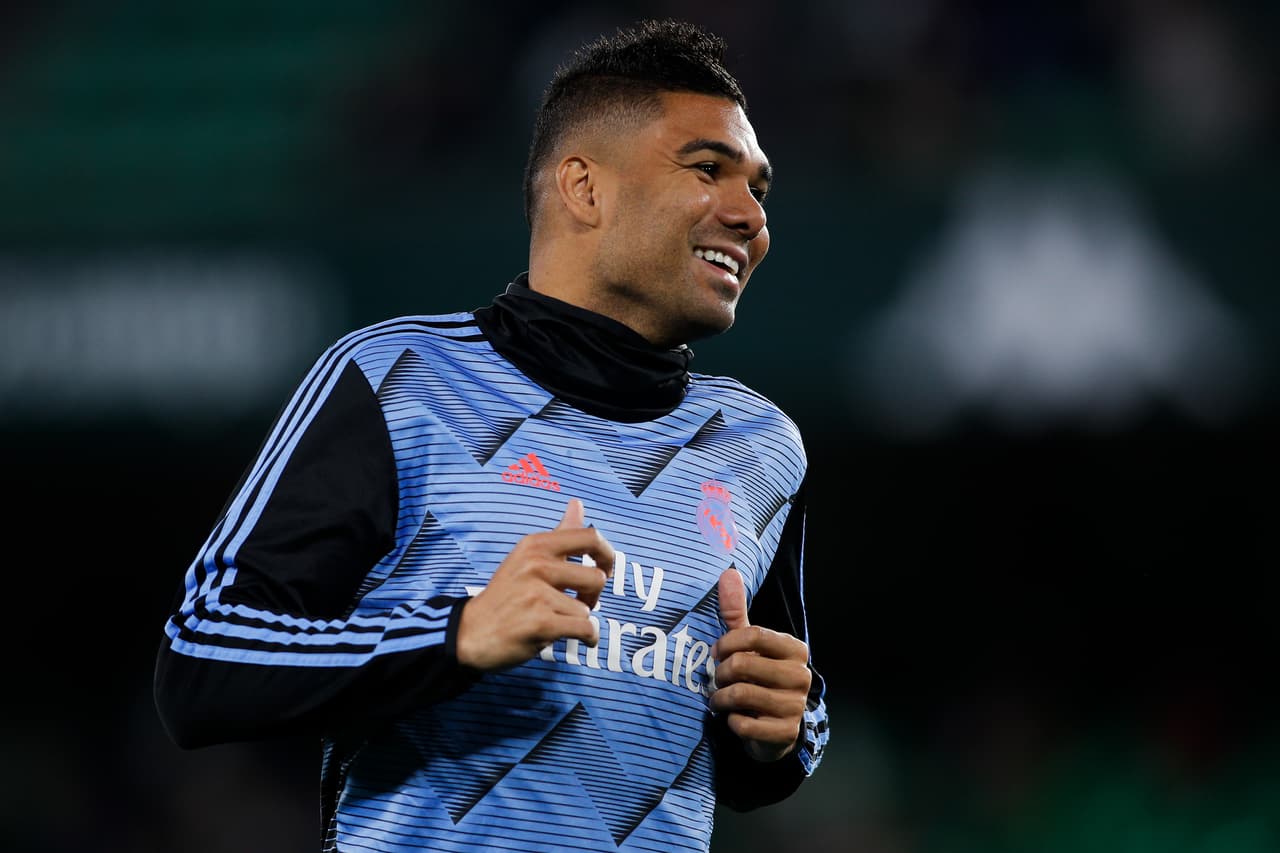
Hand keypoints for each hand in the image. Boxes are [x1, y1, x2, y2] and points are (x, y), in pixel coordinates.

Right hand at [456, 499, 613, 670]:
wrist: (471, 633)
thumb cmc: (505, 596)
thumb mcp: (526, 558)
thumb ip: (559, 533)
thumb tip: (577, 504)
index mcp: (535, 545)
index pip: (590, 537)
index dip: (607, 555)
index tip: (604, 569)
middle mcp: (535, 565)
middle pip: (596, 577)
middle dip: (594, 596)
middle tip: (579, 603)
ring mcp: (536, 594)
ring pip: (587, 609)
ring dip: (579, 620)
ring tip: (558, 621)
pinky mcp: (540, 623)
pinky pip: (585, 629)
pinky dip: (588, 638)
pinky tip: (579, 639)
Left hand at [710, 567, 810, 761]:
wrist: (776, 728)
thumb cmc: (759, 677)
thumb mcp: (749, 644)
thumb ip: (737, 611)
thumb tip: (728, 572)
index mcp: (795, 650)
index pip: (754, 634)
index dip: (727, 643)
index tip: (716, 652)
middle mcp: (801, 676)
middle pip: (741, 665)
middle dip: (720, 674)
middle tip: (717, 679)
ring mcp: (795, 706)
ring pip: (740, 694)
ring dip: (720, 698)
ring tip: (719, 699)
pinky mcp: (785, 733)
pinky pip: (743, 724)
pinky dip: (730, 721)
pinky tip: (735, 718)